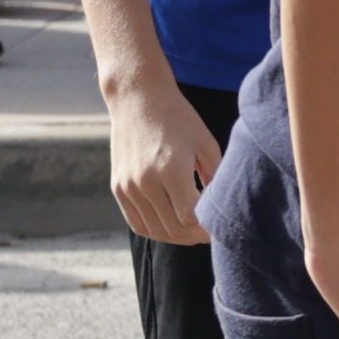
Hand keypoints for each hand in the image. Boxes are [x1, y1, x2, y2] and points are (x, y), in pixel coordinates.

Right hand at [100, 71, 219, 252]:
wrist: (138, 100)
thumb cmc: (179, 119)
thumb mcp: (205, 144)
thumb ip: (215, 177)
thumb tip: (219, 208)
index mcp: (171, 169)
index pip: (189, 216)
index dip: (207, 228)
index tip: (220, 229)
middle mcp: (145, 181)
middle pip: (172, 227)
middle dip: (194, 237)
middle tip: (210, 236)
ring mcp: (128, 186)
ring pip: (154, 230)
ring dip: (176, 238)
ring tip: (193, 234)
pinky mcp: (117, 188)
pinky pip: (136, 222)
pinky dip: (155, 231)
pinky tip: (171, 228)